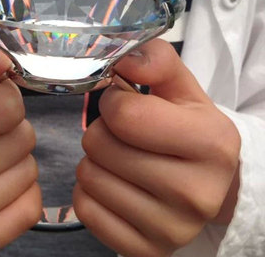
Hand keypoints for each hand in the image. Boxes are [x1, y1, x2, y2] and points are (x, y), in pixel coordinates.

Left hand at [73, 39, 240, 256]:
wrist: (210, 184)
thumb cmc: (189, 129)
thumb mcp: (181, 88)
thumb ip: (156, 61)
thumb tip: (123, 59)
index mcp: (211, 144)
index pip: (126, 116)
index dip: (114, 101)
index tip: (124, 103)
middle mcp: (196, 194)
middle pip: (100, 146)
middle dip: (102, 131)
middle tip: (122, 134)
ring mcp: (170, 230)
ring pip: (88, 177)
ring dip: (95, 160)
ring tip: (120, 158)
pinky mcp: (145, 251)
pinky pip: (85, 209)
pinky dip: (91, 191)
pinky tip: (115, 183)